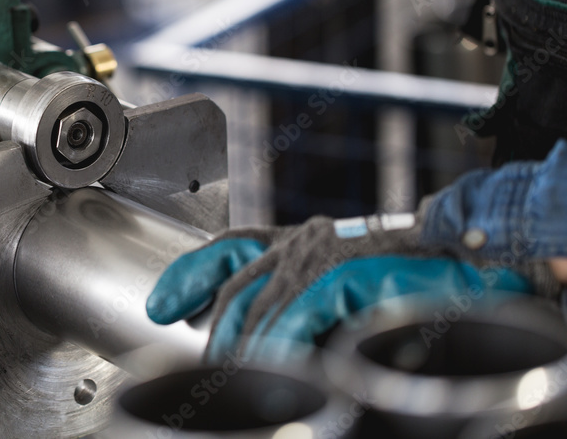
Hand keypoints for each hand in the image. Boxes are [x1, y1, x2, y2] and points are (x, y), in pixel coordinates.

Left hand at [147, 214, 538, 362]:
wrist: (464, 272)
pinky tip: (279, 368)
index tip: (160, 306)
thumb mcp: (331, 291)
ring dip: (247, 349)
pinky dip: (285, 343)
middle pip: (236, 283)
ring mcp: (324, 252)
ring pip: (263, 303)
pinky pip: (301, 311)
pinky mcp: (348, 270)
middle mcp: (303, 239)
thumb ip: (294, 304)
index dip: (189, 273)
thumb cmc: (400, 285)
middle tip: (205, 374)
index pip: (227, 247)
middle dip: (216, 332)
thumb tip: (255, 345)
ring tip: (239, 383)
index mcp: (295, 240)